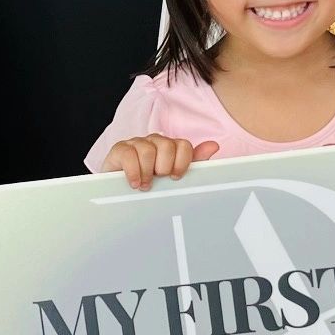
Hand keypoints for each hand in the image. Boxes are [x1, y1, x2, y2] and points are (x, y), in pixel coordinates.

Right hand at [103, 134, 219, 189]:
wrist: (121, 193)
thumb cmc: (150, 183)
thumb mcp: (172, 177)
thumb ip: (193, 162)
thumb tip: (214, 145)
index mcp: (170, 147)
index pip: (183, 145)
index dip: (182, 162)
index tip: (176, 177)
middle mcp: (154, 142)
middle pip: (167, 146)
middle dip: (164, 168)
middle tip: (158, 180)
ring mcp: (136, 143)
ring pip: (148, 150)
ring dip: (147, 172)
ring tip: (145, 185)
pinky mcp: (120, 149)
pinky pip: (129, 154)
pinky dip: (133, 171)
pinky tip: (134, 182)